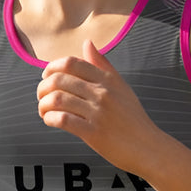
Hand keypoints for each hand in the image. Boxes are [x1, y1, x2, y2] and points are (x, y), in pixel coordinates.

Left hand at [36, 40, 166, 174]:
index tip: (47, 77)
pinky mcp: (94, 133)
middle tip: (42, 96)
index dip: (52, 67)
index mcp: (107, 80)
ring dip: (44, 104)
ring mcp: (98, 113)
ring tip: (44, 110)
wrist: (147, 147)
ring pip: (57, 99)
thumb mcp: (121, 87)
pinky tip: (50, 121)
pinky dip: (50, 119)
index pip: (71, 63)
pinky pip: (62, 120)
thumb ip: (102, 65)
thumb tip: (87, 43)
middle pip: (59, 79)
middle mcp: (102, 93)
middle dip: (43, 87)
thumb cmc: (132, 118)